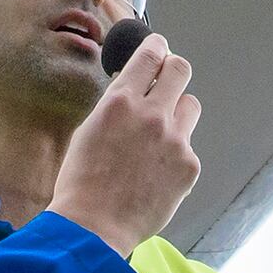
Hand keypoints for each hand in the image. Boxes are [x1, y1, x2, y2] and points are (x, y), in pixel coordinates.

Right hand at [47, 37, 200, 255]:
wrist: (94, 227)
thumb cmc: (82, 182)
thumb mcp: (89, 130)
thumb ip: (116, 106)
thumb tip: (132, 89)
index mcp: (121, 102)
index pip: (150, 55)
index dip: (157, 46)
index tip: (158, 47)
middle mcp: (152, 114)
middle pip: (180, 69)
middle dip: (174, 69)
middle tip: (167, 79)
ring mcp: (175, 140)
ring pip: (191, 106)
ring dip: (178, 113)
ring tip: (160, 136)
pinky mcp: (189, 165)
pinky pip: (189, 146)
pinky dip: (176, 154)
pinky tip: (157, 172)